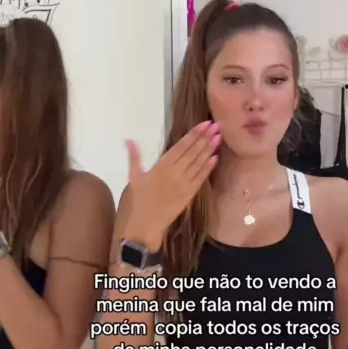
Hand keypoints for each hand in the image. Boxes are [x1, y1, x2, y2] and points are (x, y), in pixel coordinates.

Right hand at [124, 121, 219, 248]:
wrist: (147, 224)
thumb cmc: (140, 200)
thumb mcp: (134, 177)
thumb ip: (134, 157)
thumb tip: (128, 140)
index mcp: (162, 166)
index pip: (181, 146)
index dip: (193, 134)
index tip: (204, 124)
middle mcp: (175, 173)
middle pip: (193, 152)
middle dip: (205, 138)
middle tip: (217, 125)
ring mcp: (184, 184)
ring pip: (199, 163)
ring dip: (209, 149)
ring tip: (219, 137)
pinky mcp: (189, 194)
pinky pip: (200, 179)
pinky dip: (208, 168)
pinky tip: (215, 158)